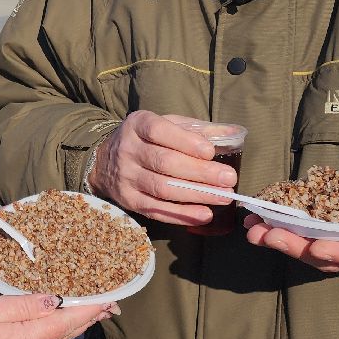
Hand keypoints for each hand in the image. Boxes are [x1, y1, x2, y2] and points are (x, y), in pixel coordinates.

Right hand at [0, 293, 114, 338]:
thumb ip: (23, 304)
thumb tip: (56, 300)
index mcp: (28, 338)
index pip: (68, 321)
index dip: (90, 309)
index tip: (110, 298)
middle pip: (68, 333)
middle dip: (89, 317)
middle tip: (110, 304)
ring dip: (76, 324)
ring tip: (92, 310)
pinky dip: (59, 330)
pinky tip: (60, 321)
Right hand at [88, 111, 238, 233]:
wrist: (104, 161)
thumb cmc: (146, 140)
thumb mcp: (165, 124)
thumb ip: (196, 129)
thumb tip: (234, 134)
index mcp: (138, 125)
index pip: (159, 131)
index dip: (185, 142)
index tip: (210, 151)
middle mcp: (128, 150)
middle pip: (164, 162)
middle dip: (200, 172)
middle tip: (229, 178)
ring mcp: (126, 177)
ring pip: (162, 188)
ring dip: (196, 195)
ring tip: (223, 197)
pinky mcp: (128, 200)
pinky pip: (156, 210)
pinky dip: (182, 214)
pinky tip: (204, 214)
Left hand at [241, 195, 338, 272]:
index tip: (317, 247)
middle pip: (324, 255)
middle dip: (294, 246)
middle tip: (264, 234)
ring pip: (306, 246)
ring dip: (278, 238)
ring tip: (251, 227)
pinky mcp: (329, 227)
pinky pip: (302, 230)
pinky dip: (279, 224)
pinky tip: (256, 216)